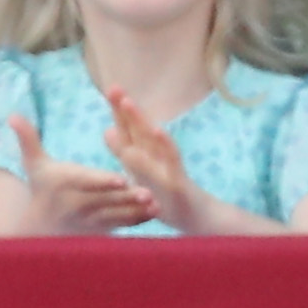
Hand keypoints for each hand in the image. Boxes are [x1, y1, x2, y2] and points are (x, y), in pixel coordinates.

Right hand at [3, 113, 154, 235]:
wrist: (42, 226)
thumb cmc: (42, 187)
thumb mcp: (34, 164)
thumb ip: (28, 139)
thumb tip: (13, 115)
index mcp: (64, 183)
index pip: (85, 182)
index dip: (103, 181)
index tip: (121, 179)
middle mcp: (77, 204)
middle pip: (106, 200)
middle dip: (127, 197)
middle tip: (149, 192)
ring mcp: (90, 219)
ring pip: (117, 214)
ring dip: (137, 210)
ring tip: (156, 202)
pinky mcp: (101, 229)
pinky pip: (121, 225)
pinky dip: (138, 220)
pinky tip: (154, 212)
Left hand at [99, 87, 223, 234]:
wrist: (199, 220)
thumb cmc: (167, 197)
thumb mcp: (140, 176)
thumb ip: (126, 155)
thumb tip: (108, 130)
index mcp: (145, 157)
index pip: (129, 131)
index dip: (119, 112)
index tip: (110, 89)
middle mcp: (156, 158)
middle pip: (139, 130)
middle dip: (125, 109)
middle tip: (113, 87)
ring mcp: (167, 168)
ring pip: (152, 142)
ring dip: (140, 121)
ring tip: (127, 103)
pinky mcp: (178, 182)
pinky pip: (171, 162)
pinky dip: (165, 146)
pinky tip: (157, 131)